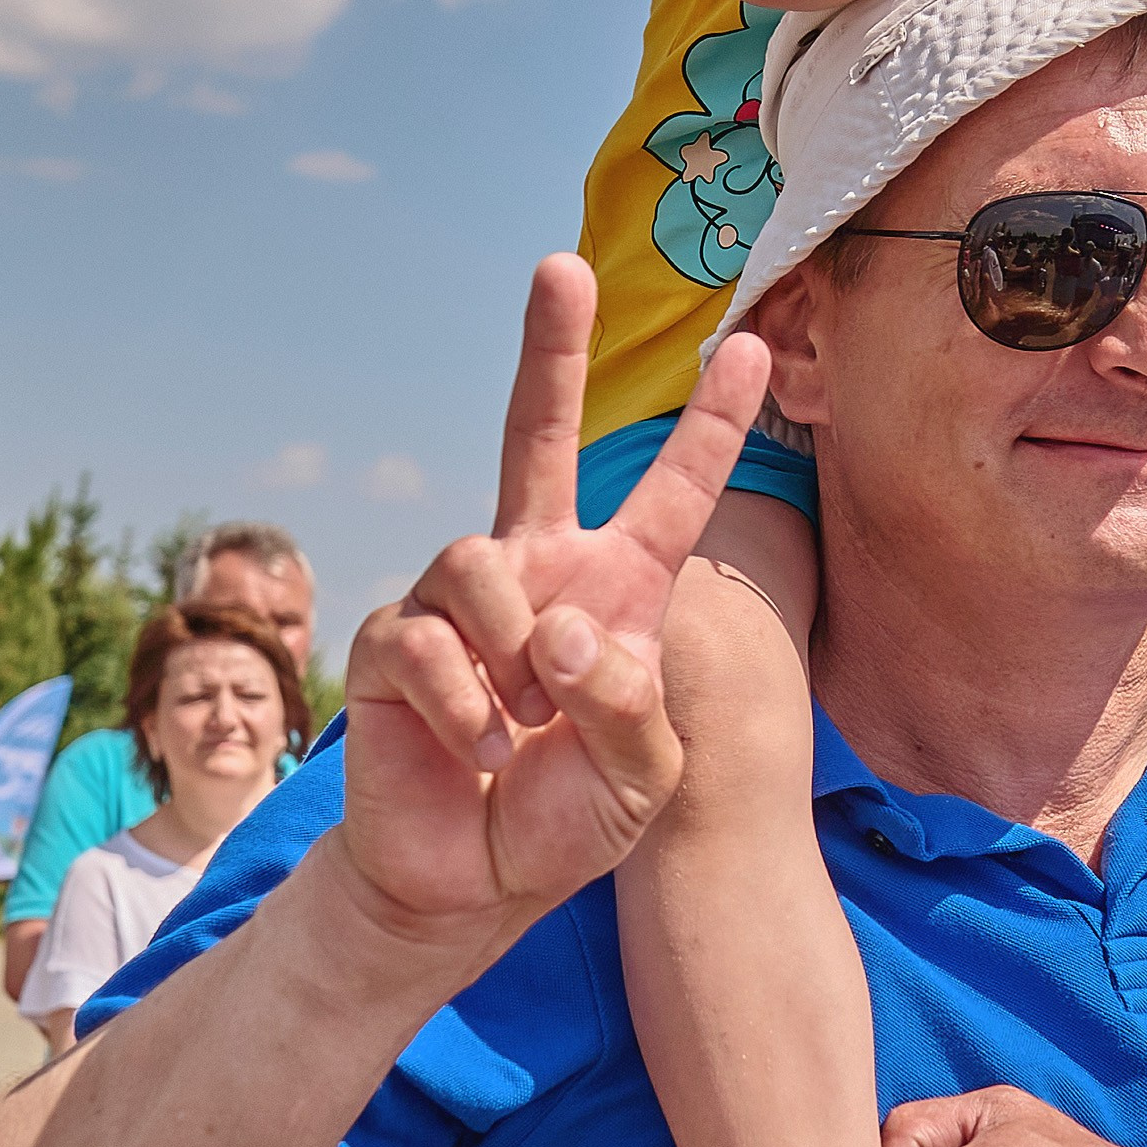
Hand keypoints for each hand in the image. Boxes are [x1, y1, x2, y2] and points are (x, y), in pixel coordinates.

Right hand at [340, 255, 768, 948]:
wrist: (471, 882)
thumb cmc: (566, 817)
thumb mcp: (642, 776)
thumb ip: (628, 705)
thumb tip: (562, 627)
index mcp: (618, 588)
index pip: (672, 493)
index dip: (711, 426)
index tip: (751, 347)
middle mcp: (537, 570)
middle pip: (533, 433)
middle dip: (548, 348)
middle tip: (563, 264)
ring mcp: (460, 600)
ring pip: (477, 559)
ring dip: (509, 649)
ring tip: (522, 725)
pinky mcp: (395, 643)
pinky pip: (425, 637)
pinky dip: (463, 701)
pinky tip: (479, 749)